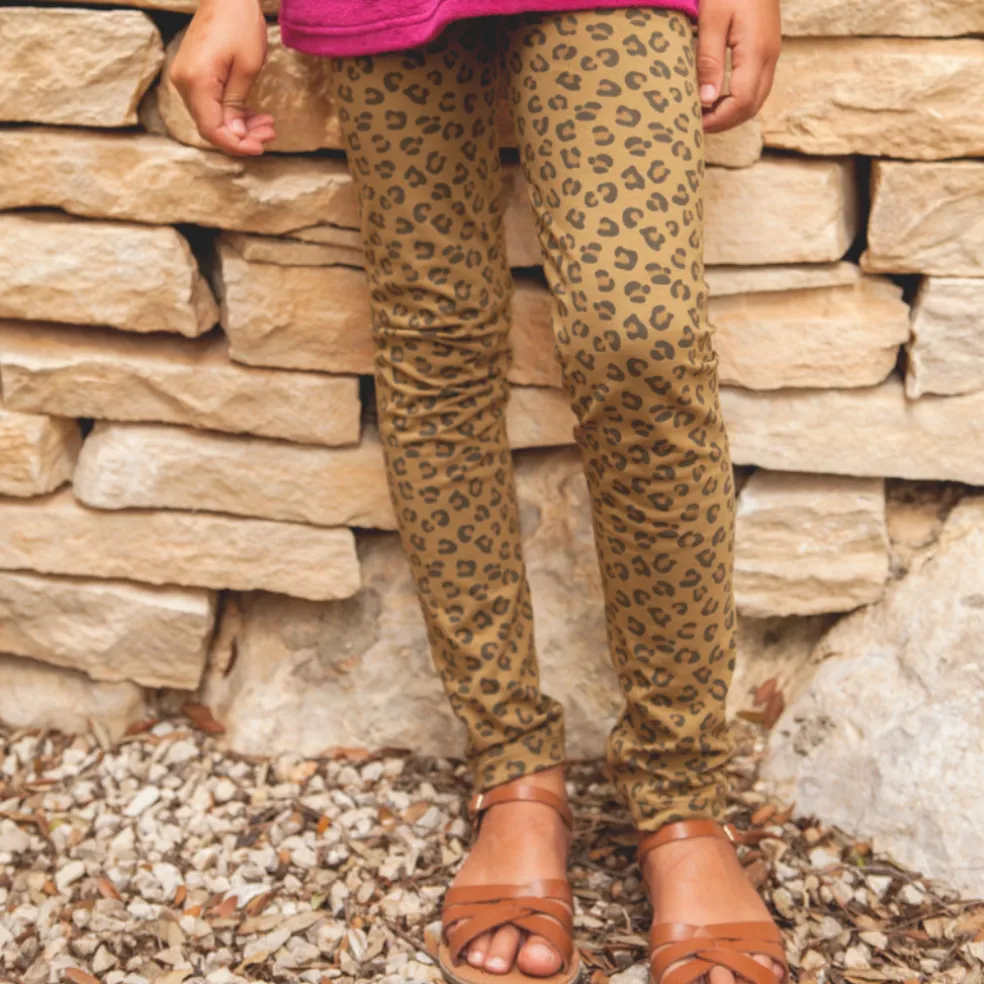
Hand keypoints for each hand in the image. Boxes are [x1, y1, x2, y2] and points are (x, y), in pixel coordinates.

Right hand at [168, 0, 276, 155]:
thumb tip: (235, 135)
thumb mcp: (247, 67)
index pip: (211, 129)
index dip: (236, 144)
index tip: (259, 147)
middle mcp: (183, 82)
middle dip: (242, 136)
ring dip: (240, 125)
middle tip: (270, 133)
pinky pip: (210, 104)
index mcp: (195, 81)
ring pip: (212, 117)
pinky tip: (254, 115)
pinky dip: (232, 113)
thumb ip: (237, 104)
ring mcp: (185, 78)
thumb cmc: (240, 23)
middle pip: (211, 125)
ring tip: (268, 124)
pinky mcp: (192, 75)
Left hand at [697, 0, 780, 132]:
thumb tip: (706, 101)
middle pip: (751, 106)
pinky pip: (757, 85)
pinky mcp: (768, 48)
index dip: (718, 119)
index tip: (695, 122)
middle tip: (697, 124)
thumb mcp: (712, 19)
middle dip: (725, 122)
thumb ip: (709, 61)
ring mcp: (772, 53)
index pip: (740, 102)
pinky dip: (739, 100)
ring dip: (733, 113)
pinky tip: (719, 97)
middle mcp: (769, 56)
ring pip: (757, 99)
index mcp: (756, 52)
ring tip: (706, 114)